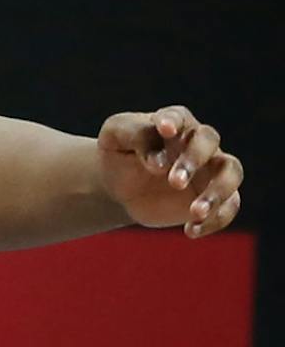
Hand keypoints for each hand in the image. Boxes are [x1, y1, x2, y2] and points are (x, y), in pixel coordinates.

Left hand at [98, 106, 244, 238]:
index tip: (165, 129)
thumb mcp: (114, 137)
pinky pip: (229, 205)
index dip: (173, 121)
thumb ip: (135, 136)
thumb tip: (159, 161)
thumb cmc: (118, 154)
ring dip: (218, 192)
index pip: (178, 116)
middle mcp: (196, 142)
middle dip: (193, 160)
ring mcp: (209, 169)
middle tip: (174, 182)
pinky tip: (191, 231)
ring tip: (195, 212)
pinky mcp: (214, 195)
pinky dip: (216, 220)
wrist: (119, 186)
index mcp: (172, 121)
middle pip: (209, 141)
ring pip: (232, 172)